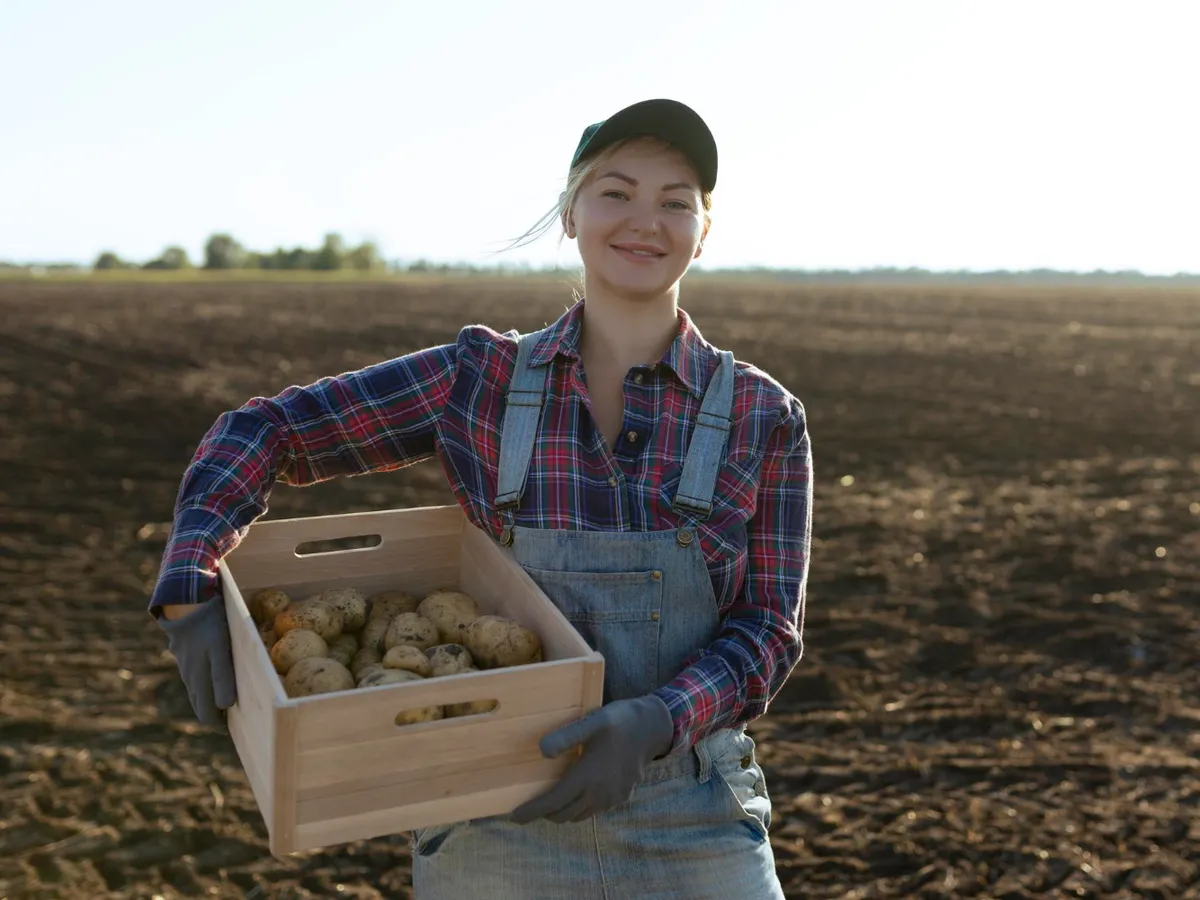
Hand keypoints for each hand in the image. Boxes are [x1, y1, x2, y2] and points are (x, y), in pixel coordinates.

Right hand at [156, 596, 236, 728]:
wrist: (188, 602)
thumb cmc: (210, 626)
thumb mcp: (221, 650)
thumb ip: (222, 677)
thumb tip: (225, 705)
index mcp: (199, 679)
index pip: (207, 714)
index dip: (219, 725)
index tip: (235, 729)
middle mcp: (190, 677)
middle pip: (201, 706)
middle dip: (216, 717)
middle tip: (235, 720)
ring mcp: (186, 667)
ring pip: (198, 693)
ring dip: (210, 702)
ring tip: (228, 704)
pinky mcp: (185, 657)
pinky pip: (195, 679)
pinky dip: (205, 687)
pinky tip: (216, 682)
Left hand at [510, 694, 673, 823]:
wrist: (652, 728)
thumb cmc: (619, 721)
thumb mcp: (593, 721)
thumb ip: (567, 736)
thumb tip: (541, 751)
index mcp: (588, 776)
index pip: (553, 802)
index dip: (532, 811)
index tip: (514, 816)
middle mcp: (599, 793)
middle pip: (563, 814)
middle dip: (544, 813)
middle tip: (529, 804)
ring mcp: (611, 798)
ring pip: (578, 815)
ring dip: (561, 811)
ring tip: (550, 798)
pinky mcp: (620, 798)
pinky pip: (592, 811)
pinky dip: (578, 807)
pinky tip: (575, 792)